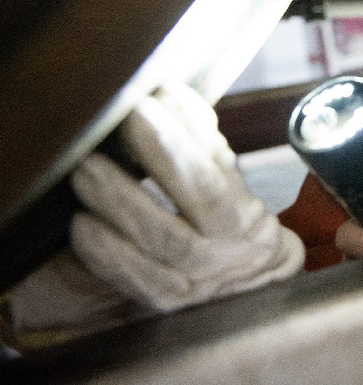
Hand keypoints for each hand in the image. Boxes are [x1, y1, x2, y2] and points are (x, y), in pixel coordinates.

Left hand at [68, 85, 304, 311]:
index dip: (189, 131)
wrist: (243, 290)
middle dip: (161, 154)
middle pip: (202, 197)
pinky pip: (139, 278)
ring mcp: (200, 281)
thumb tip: (172, 97)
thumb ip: (205, 147)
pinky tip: (82, 224)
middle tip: (124, 119)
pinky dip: (108, 251)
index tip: (161, 94)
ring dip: (123, 200)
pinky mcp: (167, 303)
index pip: (218, 169)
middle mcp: (228, 250)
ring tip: (88, 169)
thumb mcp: (229, 188)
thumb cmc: (226, 228)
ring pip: (166, 239)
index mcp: (245, 216)